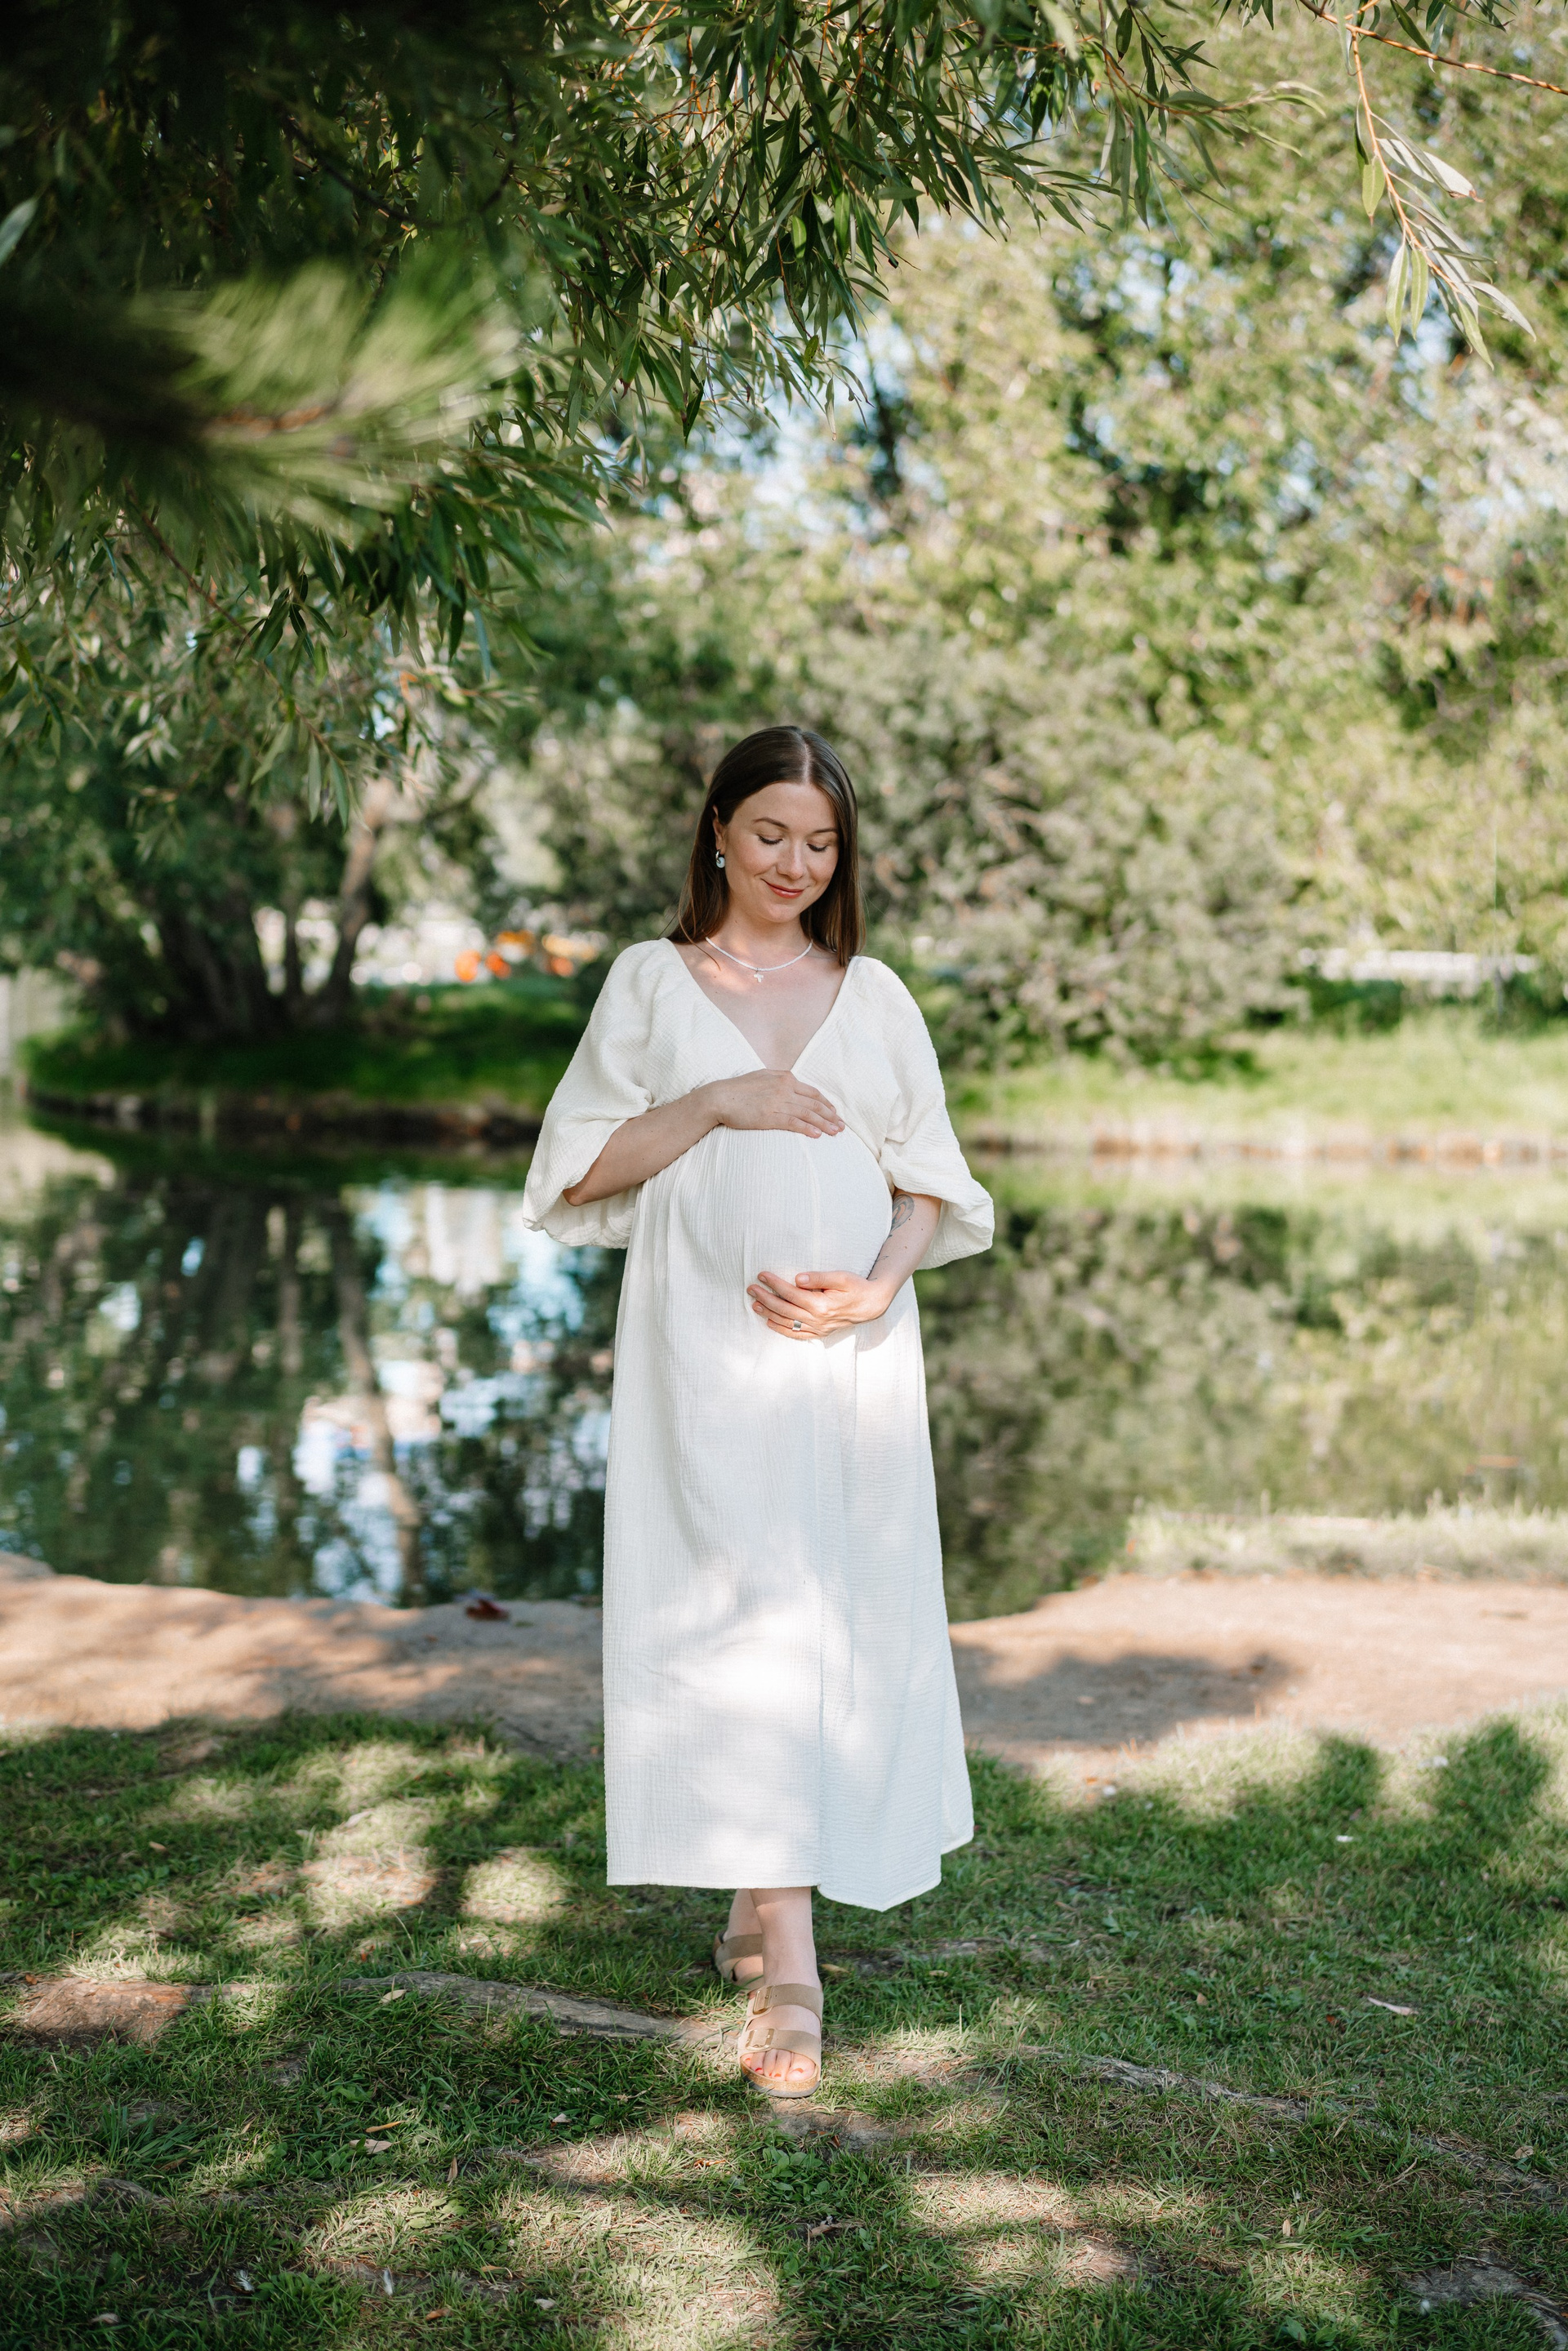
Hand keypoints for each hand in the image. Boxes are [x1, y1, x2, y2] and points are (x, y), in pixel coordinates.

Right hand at [706, 1071, 843, 1139]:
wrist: (719, 1097)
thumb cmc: (738, 1089)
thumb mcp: (762, 1076)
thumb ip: (778, 1079)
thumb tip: (791, 1083)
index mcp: (784, 1078)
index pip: (813, 1092)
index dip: (826, 1104)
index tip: (834, 1113)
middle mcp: (784, 1088)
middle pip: (815, 1103)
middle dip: (831, 1116)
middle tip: (842, 1126)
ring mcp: (778, 1102)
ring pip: (808, 1114)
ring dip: (825, 1124)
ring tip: (835, 1133)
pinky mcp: (769, 1116)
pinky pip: (794, 1123)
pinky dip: (808, 1128)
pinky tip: (818, 1135)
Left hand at [748, 1266, 894, 1339]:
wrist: (871, 1304)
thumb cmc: (856, 1286)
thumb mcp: (840, 1277)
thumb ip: (818, 1278)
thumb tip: (797, 1278)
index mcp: (821, 1305)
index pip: (791, 1293)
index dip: (774, 1284)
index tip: (761, 1275)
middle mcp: (818, 1320)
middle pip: (785, 1309)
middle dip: (766, 1298)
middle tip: (751, 1289)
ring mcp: (818, 1328)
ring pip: (787, 1322)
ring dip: (769, 1313)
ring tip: (754, 1304)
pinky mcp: (820, 1333)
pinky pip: (796, 1334)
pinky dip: (781, 1329)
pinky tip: (770, 1322)